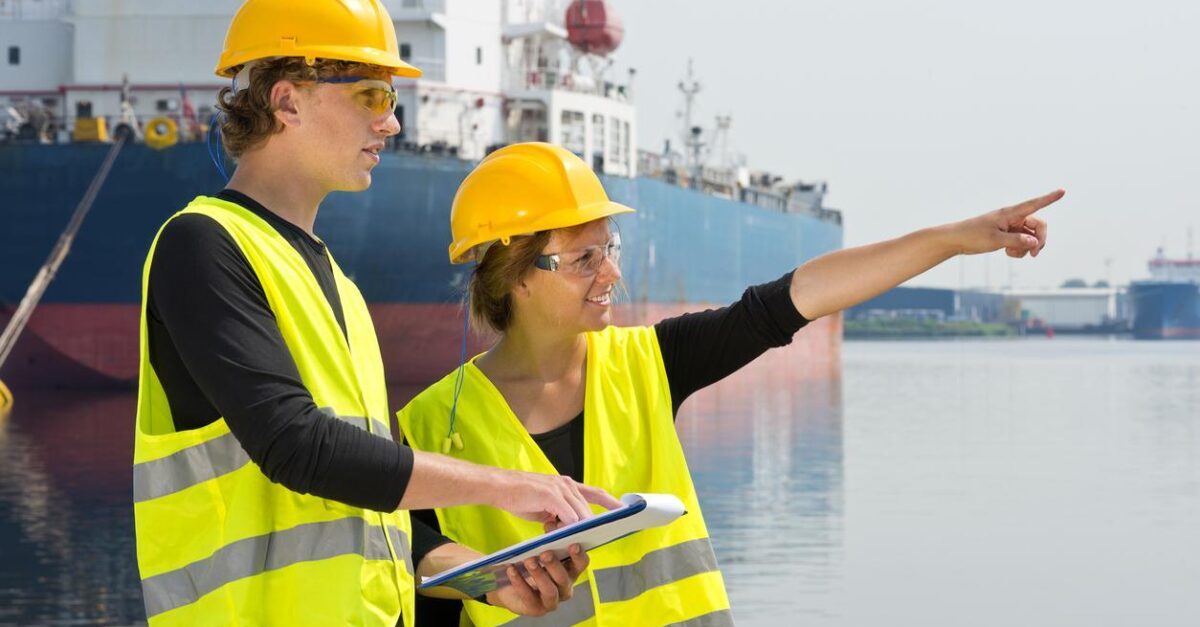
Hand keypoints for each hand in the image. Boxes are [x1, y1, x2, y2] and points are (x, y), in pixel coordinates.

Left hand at [486, 545, 588, 616]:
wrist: (509, 586)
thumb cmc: (531, 564)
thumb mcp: (540, 549)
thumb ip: (549, 538)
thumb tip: (552, 522)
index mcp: (570, 572)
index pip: (581, 565)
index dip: (579, 555)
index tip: (573, 543)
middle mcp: (565, 588)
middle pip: (564, 578)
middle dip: (554, 565)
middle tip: (545, 552)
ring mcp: (551, 601)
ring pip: (550, 590)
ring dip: (539, 574)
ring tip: (528, 560)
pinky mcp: (536, 609)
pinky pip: (529, 596)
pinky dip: (520, 582)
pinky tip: (512, 569)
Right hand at [490, 470, 621, 528]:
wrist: (501, 487)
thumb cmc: (520, 496)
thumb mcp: (545, 507)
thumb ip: (559, 515)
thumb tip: (571, 529)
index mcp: (567, 485)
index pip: (596, 493)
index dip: (611, 503)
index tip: (624, 512)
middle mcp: (567, 484)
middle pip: (588, 509)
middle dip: (592, 525)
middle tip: (593, 538)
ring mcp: (560, 488)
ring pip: (579, 514)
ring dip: (575, 528)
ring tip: (567, 536)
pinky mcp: (551, 495)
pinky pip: (567, 515)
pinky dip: (567, 526)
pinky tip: (560, 531)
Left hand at [951, 189, 1062, 257]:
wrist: (956, 240)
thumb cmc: (973, 236)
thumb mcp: (995, 240)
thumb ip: (1017, 241)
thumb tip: (1035, 242)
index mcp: (1010, 213)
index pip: (1034, 204)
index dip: (1050, 198)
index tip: (1063, 190)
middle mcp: (1013, 218)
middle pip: (1038, 226)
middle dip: (1040, 240)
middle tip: (1035, 254)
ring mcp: (1011, 227)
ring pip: (1031, 236)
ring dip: (1028, 247)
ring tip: (1012, 253)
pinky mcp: (1007, 235)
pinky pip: (1022, 242)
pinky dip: (1020, 249)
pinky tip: (1008, 253)